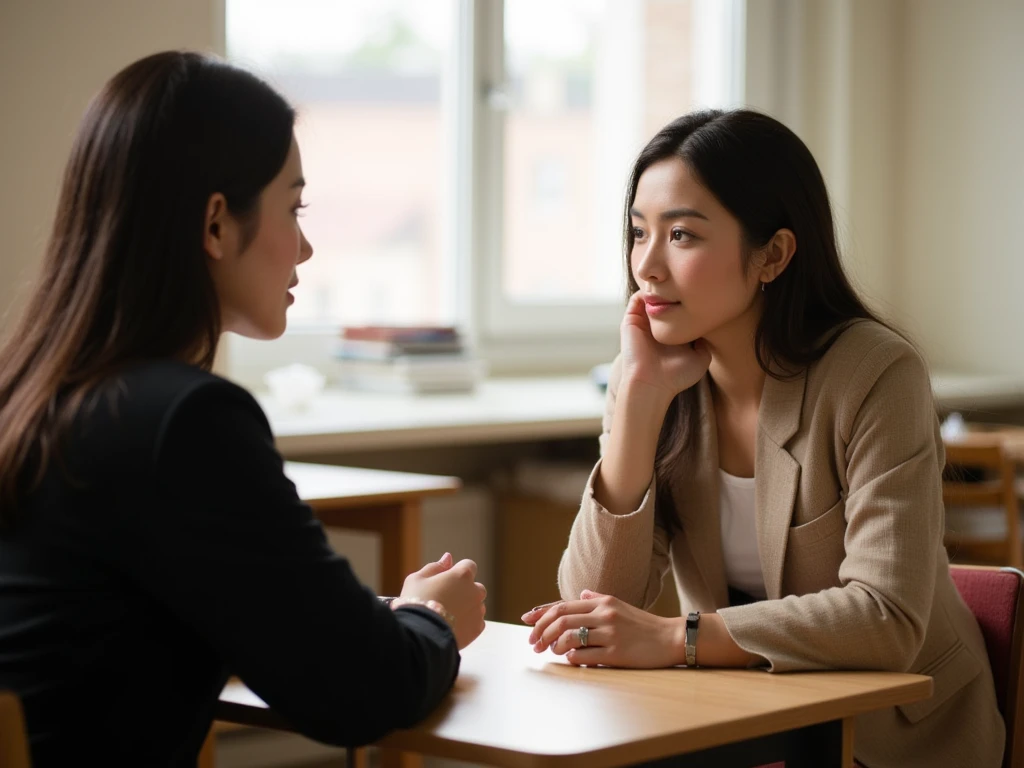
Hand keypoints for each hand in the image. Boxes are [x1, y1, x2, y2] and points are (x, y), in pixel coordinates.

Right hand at [401, 553, 486, 649]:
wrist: (419, 635)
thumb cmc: (416, 603)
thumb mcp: (418, 579)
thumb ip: (436, 566)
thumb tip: (448, 557)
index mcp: (462, 575)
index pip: (469, 565)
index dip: (457, 572)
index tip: (446, 580)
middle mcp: (475, 591)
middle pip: (475, 586)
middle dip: (464, 590)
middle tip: (444, 600)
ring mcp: (478, 610)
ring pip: (477, 605)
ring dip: (467, 607)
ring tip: (446, 616)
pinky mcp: (477, 629)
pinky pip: (477, 622)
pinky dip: (468, 623)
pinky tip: (452, 626)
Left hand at [520, 590, 683, 667]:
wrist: (670, 638)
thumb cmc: (642, 624)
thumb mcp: (619, 605)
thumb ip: (597, 599)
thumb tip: (579, 595)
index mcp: (602, 602)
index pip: (563, 606)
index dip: (541, 614)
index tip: (527, 621)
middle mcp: (604, 615)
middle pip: (561, 620)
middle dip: (541, 632)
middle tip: (533, 643)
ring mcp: (610, 634)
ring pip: (569, 638)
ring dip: (554, 646)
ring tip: (552, 652)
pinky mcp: (616, 653)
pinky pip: (584, 656)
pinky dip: (571, 659)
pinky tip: (570, 660)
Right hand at [619, 291, 710, 400]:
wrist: (651, 384)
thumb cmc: (676, 376)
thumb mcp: (701, 358)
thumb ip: (705, 342)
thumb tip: (707, 325)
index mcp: (672, 336)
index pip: (680, 311)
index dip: (690, 301)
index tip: (704, 294)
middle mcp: (657, 328)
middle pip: (665, 302)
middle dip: (675, 291)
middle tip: (689, 283)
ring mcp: (643, 323)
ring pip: (650, 297)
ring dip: (660, 289)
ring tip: (673, 284)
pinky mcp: (630, 321)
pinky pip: (636, 299)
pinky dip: (646, 291)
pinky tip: (660, 292)